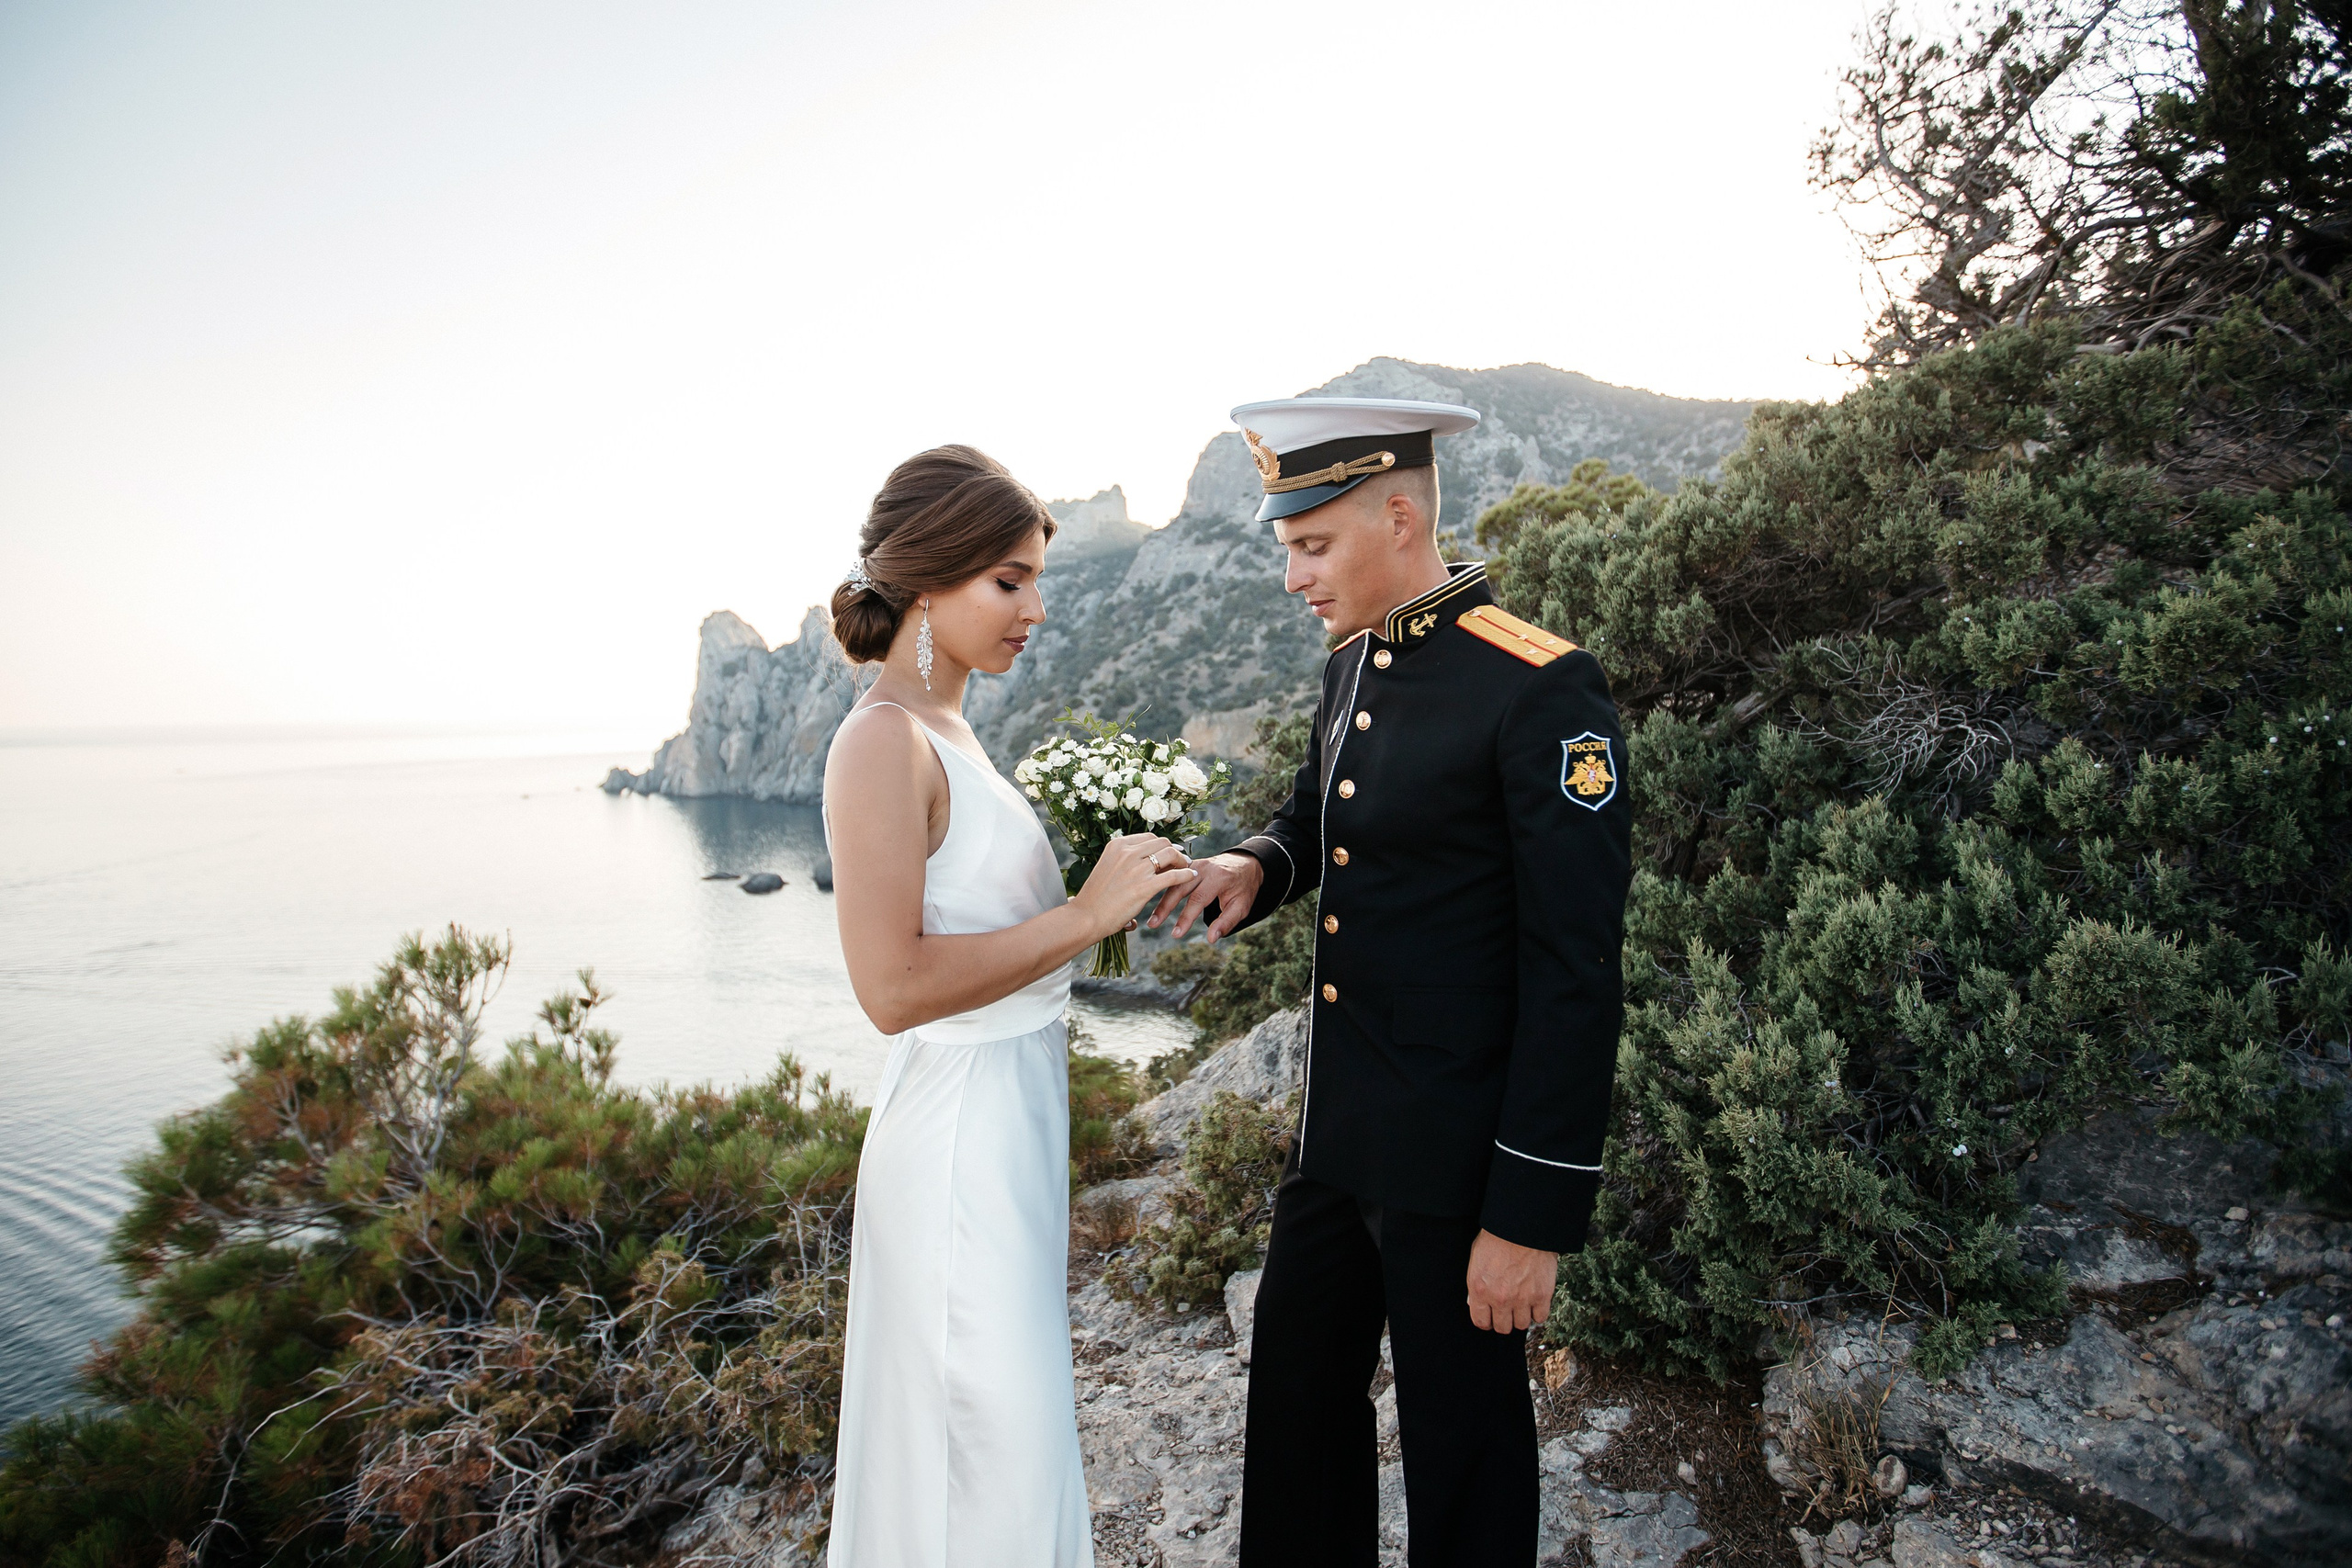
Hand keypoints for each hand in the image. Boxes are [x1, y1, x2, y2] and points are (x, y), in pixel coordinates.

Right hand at [1073, 834, 1197, 941]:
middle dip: (1174, 850)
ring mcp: (1137, 869)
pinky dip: (1186, 874)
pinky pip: (1174, 875)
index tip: (1169, 853)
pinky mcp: (1145, 887)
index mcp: (1117, 845)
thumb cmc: (1095, 897)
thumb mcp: (1108, 867)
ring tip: (1187, 867)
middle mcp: (1128, 852)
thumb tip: (1146, 862)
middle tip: (1181, 860)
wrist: (1086, 916)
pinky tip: (1191, 876)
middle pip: (1162, 842)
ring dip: (1182, 860)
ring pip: (1171, 854)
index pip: (1149, 837)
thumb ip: (1126, 861)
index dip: (1162, 845)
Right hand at [1147, 851, 1263, 941]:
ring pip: (1173, 881)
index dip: (1186, 918)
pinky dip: (1161, 886)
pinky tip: (1148, 897)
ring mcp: (1194, 863)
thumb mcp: (1242, 906)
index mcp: (1219, 877)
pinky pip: (1172, 875)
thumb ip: (1227, 922)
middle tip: (1153, 924)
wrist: (1246, 864)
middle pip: (1180, 887)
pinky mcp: (1188, 864)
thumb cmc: (1243, 888)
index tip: (1176, 934)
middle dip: (1165, 907)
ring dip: (1161, 900)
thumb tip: (1211, 939)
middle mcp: (1204, 867)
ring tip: (1151, 918)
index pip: (1199, 899)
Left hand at [1465, 1229, 1556, 1333]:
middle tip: (1508, 1311)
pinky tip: (1535, 1303)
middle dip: (1504, 1320)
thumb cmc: (1497, 1237)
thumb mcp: (1476, 1259)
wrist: (1522, 1226)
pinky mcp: (1542, 1295)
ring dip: (1522, 1316)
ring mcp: (1522, 1299)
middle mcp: (1500, 1299)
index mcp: (1480, 1290)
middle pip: (1503, 1327)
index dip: (1486, 1321)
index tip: (1491, 1317)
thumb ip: (1475, 1284)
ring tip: (1522, 1305)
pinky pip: (1540, 1318)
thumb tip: (1475, 1302)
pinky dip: (1538, 1313)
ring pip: (1522, 1325)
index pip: (1481, 1322)